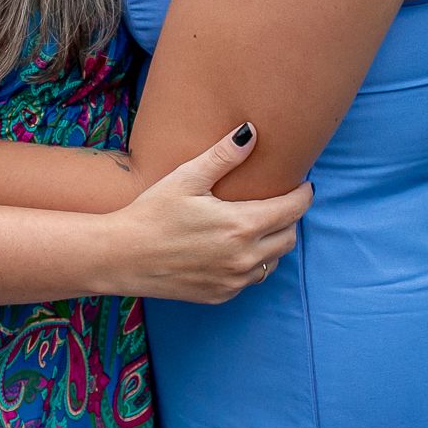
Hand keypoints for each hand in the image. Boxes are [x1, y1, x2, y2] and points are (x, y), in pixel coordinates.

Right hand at [100, 123, 311, 303]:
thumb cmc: (151, 212)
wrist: (121, 256)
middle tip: (279, 202)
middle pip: (289, 237)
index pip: (292, 210)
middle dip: (290, 218)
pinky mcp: (221, 295)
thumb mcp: (186, 178)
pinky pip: (251, 279)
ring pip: (273, 262)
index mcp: (240, 226)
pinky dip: (252, 262)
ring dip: (273, 242)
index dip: (303, 195)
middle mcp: (244, 258)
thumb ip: (223, 156)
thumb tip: (251, 132)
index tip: (306, 185)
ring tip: (258, 224)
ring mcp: (234, 281)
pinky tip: (235, 248)